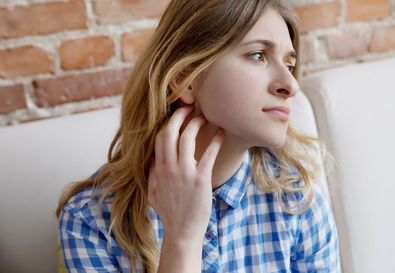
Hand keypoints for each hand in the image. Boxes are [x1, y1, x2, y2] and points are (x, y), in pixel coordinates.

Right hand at [148, 106, 223, 241]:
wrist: (182, 232)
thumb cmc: (169, 213)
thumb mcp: (153, 193)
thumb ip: (152, 174)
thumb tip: (153, 158)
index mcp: (159, 169)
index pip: (159, 138)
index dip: (167, 123)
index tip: (176, 116)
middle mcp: (170, 168)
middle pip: (170, 132)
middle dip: (179, 116)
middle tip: (190, 108)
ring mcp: (185, 173)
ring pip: (187, 138)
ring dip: (196, 124)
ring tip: (205, 118)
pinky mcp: (201, 179)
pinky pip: (209, 154)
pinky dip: (216, 141)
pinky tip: (221, 133)